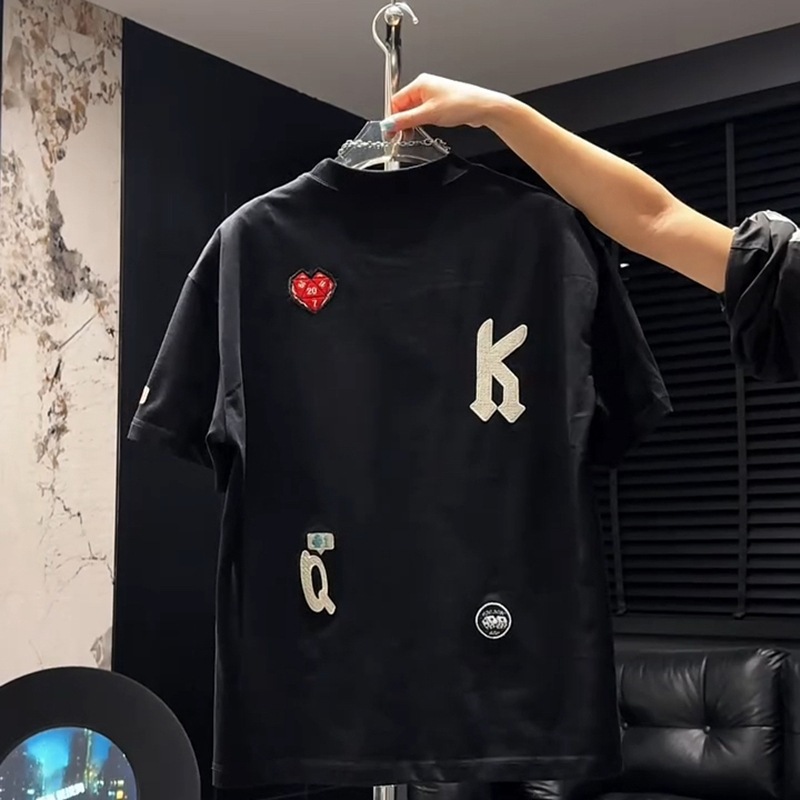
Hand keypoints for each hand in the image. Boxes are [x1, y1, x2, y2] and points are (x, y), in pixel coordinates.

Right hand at [382, 73, 510, 133]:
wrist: (482, 108)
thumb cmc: (461, 103)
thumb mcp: (429, 114)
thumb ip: (406, 120)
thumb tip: (389, 123)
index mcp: (420, 83)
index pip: (396, 100)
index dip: (392, 117)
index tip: (390, 132)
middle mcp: (425, 87)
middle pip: (404, 106)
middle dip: (402, 121)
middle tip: (402, 136)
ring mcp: (433, 95)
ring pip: (414, 111)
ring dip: (412, 123)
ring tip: (414, 134)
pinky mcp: (440, 104)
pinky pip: (424, 114)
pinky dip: (422, 122)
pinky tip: (425, 129)